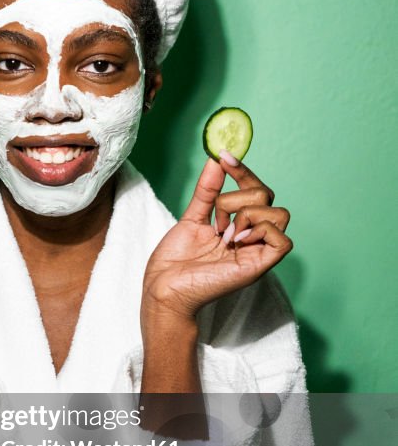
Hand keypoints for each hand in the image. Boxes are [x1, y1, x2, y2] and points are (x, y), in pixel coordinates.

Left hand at [142, 151, 291, 321]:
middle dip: (237, 197)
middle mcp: (252, 238)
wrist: (162, 288)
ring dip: (247, 215)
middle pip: (267, 195)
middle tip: (216, 220)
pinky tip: (235, 242)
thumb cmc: (175, 262)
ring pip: (279, 214)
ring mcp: (257, 253)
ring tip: (224, 235)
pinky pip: (283, 241)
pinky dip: (260, 232)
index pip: (256, 190)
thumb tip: (217, 158)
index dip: (242, 171)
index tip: (224, 156)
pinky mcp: (258, 267)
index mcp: (240, 227)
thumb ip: (207, 190)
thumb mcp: (192, 217)